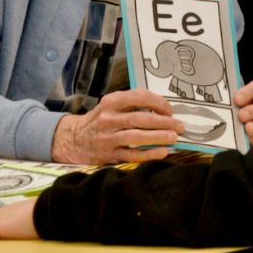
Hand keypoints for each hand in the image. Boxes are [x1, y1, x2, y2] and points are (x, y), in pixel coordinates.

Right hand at [51, 90, 184, 164]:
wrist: (72, 140)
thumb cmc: (100, 120)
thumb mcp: (111, 105)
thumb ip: (133, 103)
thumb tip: (164, 109)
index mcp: (111, 102)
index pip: (139, 97)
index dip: (158, 103)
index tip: (170, 110)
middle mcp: (108, 119)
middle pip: (141, 119)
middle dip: (164, 122)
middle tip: (180, 126)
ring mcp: (108, 138)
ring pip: (137, 137)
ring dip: (159, 137)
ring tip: (174, 137)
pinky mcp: (109, 155)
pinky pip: (132, 155)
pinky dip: (149, 154)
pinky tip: (163, 152)